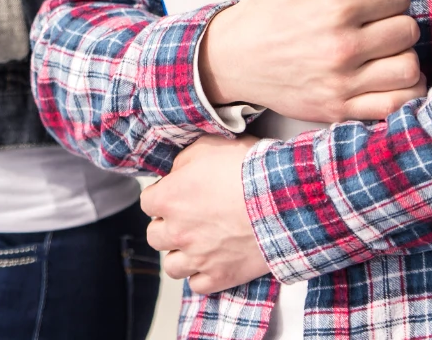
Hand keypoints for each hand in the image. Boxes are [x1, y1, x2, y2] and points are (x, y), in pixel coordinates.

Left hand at [142, 135, 272, 295]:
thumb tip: (177, 173)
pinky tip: (213, 262)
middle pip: (155, 236)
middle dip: (168, 226)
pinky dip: (203, 276)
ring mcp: (198, 258)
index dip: (162, 196)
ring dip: (180, 255)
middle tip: (187, 219)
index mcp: (169, 198)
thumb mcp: (209, 146)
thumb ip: (184, 161)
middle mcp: (177, 232)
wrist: (284, 200)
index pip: (146, 202)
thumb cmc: (248, 170)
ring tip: (197, 244)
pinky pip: (197, 286)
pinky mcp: (220, 276)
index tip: (176, 194)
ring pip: (172, 266)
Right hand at [199, 0, 425, 121]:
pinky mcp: (341, 109)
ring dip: (401, 60)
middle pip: (407, 32)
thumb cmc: (264, 9)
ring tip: (385, 53)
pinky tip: (386, 81)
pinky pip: (396, 106)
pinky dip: (400, 96)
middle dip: (395, 26)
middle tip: (377, 26)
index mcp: (335, 7)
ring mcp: (343, 82)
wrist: (232, 60)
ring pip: (408, 69)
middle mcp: (343, 47)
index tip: (372, 2)